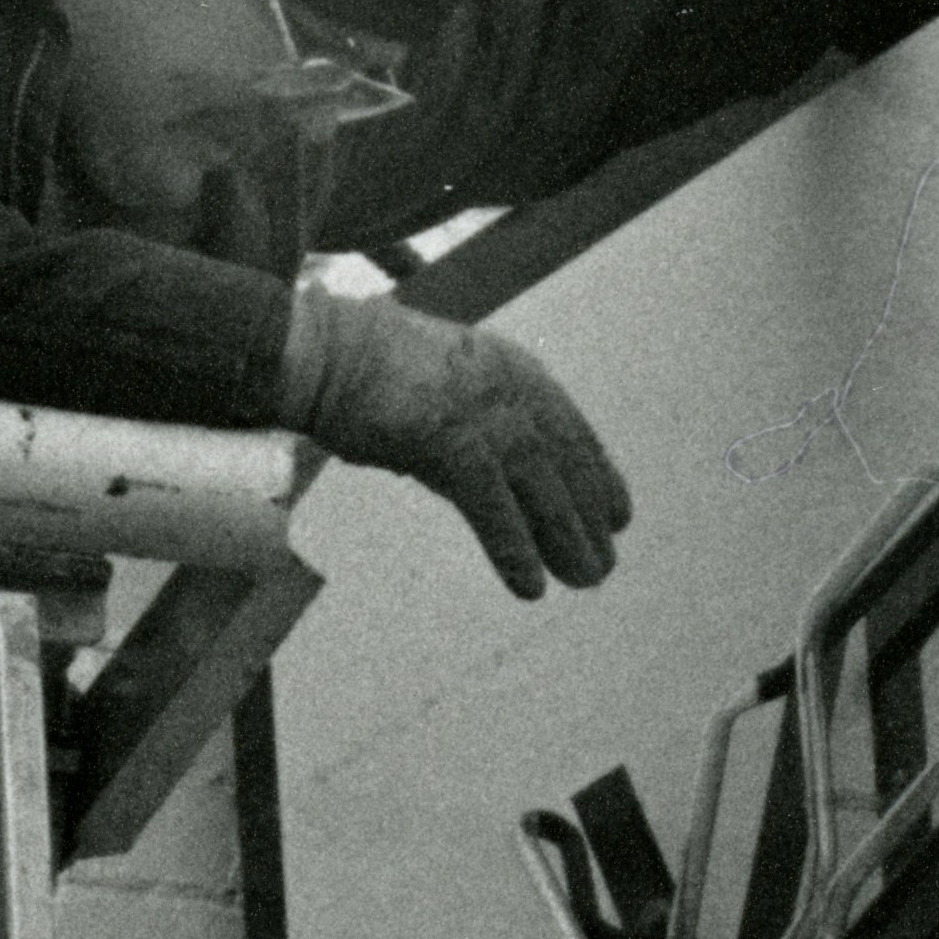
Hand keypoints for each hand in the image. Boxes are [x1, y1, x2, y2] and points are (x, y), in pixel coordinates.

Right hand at [288, 283, 633, 597]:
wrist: (319, 353)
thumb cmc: (369, 378)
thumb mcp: (441, 397)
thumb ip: (477, 433)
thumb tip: (501, 488)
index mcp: (509, 367)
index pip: (568, 427)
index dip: (597, 474)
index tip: (618, 515)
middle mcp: (505, 383)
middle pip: (563, 458)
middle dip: (588, 514)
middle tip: (604, 564)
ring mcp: (477, 407)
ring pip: (539, 481)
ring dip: (565, 535)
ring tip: (585, 580)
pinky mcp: (445, 435)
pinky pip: (490, 501)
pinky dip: (514, 545)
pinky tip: (530, 586)